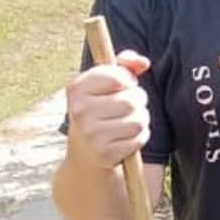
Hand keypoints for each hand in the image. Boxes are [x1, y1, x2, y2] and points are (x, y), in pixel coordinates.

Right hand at [65, 50, 150, 170]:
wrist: (84, 156)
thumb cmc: (99, 112)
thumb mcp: (103, 86)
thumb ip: (124, 66)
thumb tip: (143, 62)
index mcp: (76, 89)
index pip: (118, 77)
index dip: (128, 81)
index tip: (122, 87)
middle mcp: (80, 111)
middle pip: (133, 100)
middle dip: (138, 102)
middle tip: (126, 108)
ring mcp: (91, 134)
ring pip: (139, 120)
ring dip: (140, 121)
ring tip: (127, 123)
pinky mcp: (105, 154)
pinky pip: (139, 139)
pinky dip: (139, 138)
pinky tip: (125, 139)